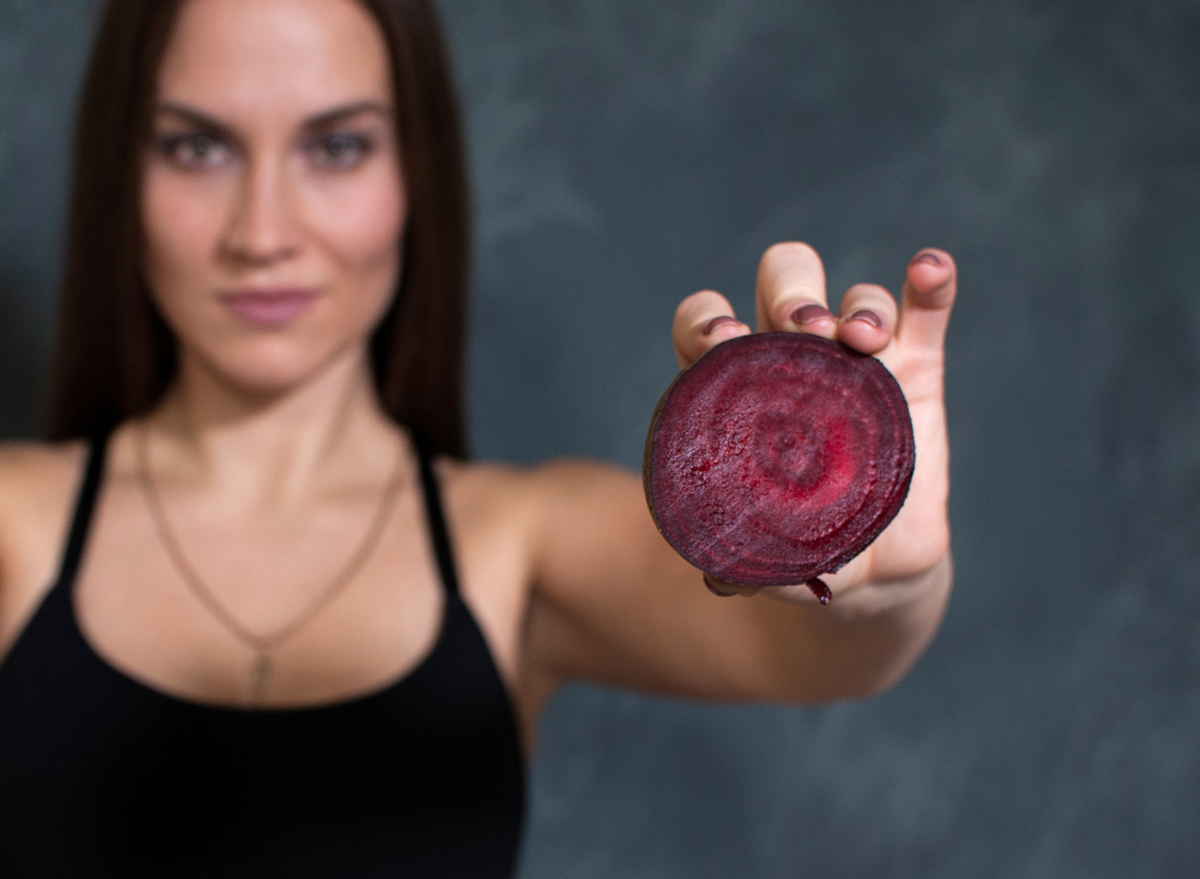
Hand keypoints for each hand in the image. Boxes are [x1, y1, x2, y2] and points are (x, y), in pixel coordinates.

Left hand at [671, 242, 954, 602]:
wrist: (872, 570)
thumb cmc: (801, 548)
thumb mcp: (770, 557)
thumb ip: (747, 560)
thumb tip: (720, 580)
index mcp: (740, 389)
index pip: (706, 324)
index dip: (706, 319)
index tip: (720, 340)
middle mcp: (796, 360)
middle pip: (784, 284)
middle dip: (790, 293)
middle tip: (803, 331)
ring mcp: (860, 360)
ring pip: (854, 296)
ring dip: (857, 305)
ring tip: (862, 341)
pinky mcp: (918, 369)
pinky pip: (927, 309)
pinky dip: (931, 282)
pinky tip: (928, 267)